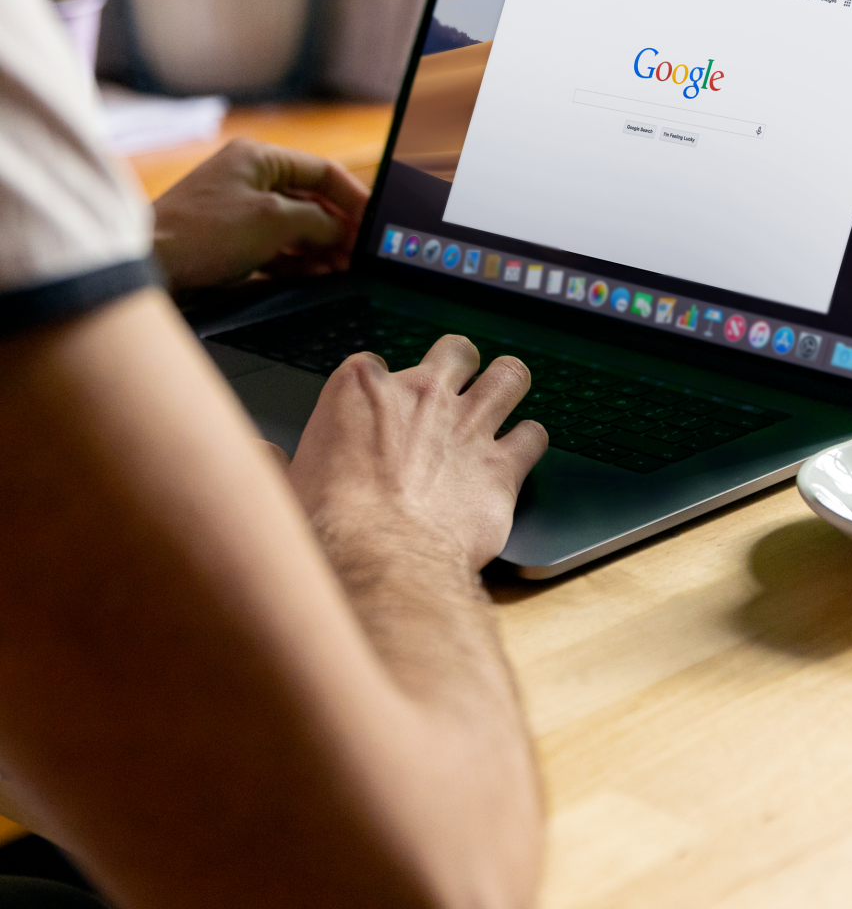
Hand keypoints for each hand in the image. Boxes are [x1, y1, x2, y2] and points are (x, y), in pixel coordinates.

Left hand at [152, 138, 368, 291]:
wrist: (149, 265)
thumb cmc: (203, 233)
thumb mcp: (273, 221)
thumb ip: (317, 222)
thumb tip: (341, 230)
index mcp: (259, 158)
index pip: (322, 171)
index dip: (354, 196)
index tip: (373, 223)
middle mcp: (249, 178)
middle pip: (310, 200)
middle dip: (338, 228)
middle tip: (361, 253)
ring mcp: (239, 211)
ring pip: (295, 227)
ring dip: (321, 248)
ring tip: (344, 269)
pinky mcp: (230, 241)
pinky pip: (276, 248)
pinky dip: (298, 261)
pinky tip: (318, 275)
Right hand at [289, 335, 548, 573]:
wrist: (379, 560)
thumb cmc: (328, 526)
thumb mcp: (283, 486)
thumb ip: (273, 462)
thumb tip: (256, 454)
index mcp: (361, 388)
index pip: (376, 364)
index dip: (381, 388)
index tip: (379, 412)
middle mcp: (422, 394)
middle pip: (455, 351)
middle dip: (459, 365)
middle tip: (455, 388)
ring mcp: (468, 425)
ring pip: (509, 376)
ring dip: (508, 384)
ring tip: (505, 396)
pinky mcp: (502, 466)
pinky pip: (534, 436)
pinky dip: (529, 442)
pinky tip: (521, 452)